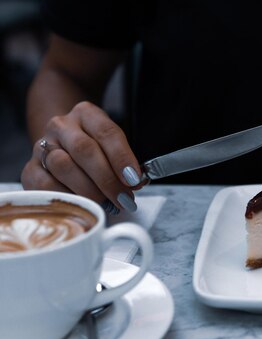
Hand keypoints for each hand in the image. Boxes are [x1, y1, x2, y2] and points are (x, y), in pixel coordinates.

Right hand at [21, 101, 143, 213]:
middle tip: (123, 198)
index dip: (121, 157)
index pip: (106, 132)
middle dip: (107, 179)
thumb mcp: (114, 148)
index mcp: (87, 114)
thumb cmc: (97, 150)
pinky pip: (46, 185)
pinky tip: (82, 204)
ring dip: (89, 190)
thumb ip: (126, 164)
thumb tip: (135, 183)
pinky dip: (68, 197)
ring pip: (63, 166)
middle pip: (84, 150)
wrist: (62, 146)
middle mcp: (62, 126)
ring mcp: (42, 146)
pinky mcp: (30, 169)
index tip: (133, 179)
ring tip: (105, 203)